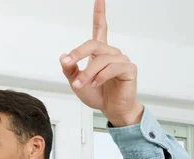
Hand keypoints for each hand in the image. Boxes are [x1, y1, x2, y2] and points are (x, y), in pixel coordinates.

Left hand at [59, 0, 143, 126]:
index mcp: (99, 53)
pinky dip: (100, 76)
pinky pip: (112, 67)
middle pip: (93, 44)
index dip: (99, 13)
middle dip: (78, 53)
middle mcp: (111, 53)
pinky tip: (95, 83)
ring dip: (87, 72)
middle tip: (69, 64)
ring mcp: (121, 60)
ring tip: (81, 84)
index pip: (100, 28)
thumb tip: (63, 57)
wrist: (112, 111)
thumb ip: (70, 71)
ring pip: (101, 59)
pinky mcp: (129, 69)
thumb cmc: (98, 95)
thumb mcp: (77, 83)